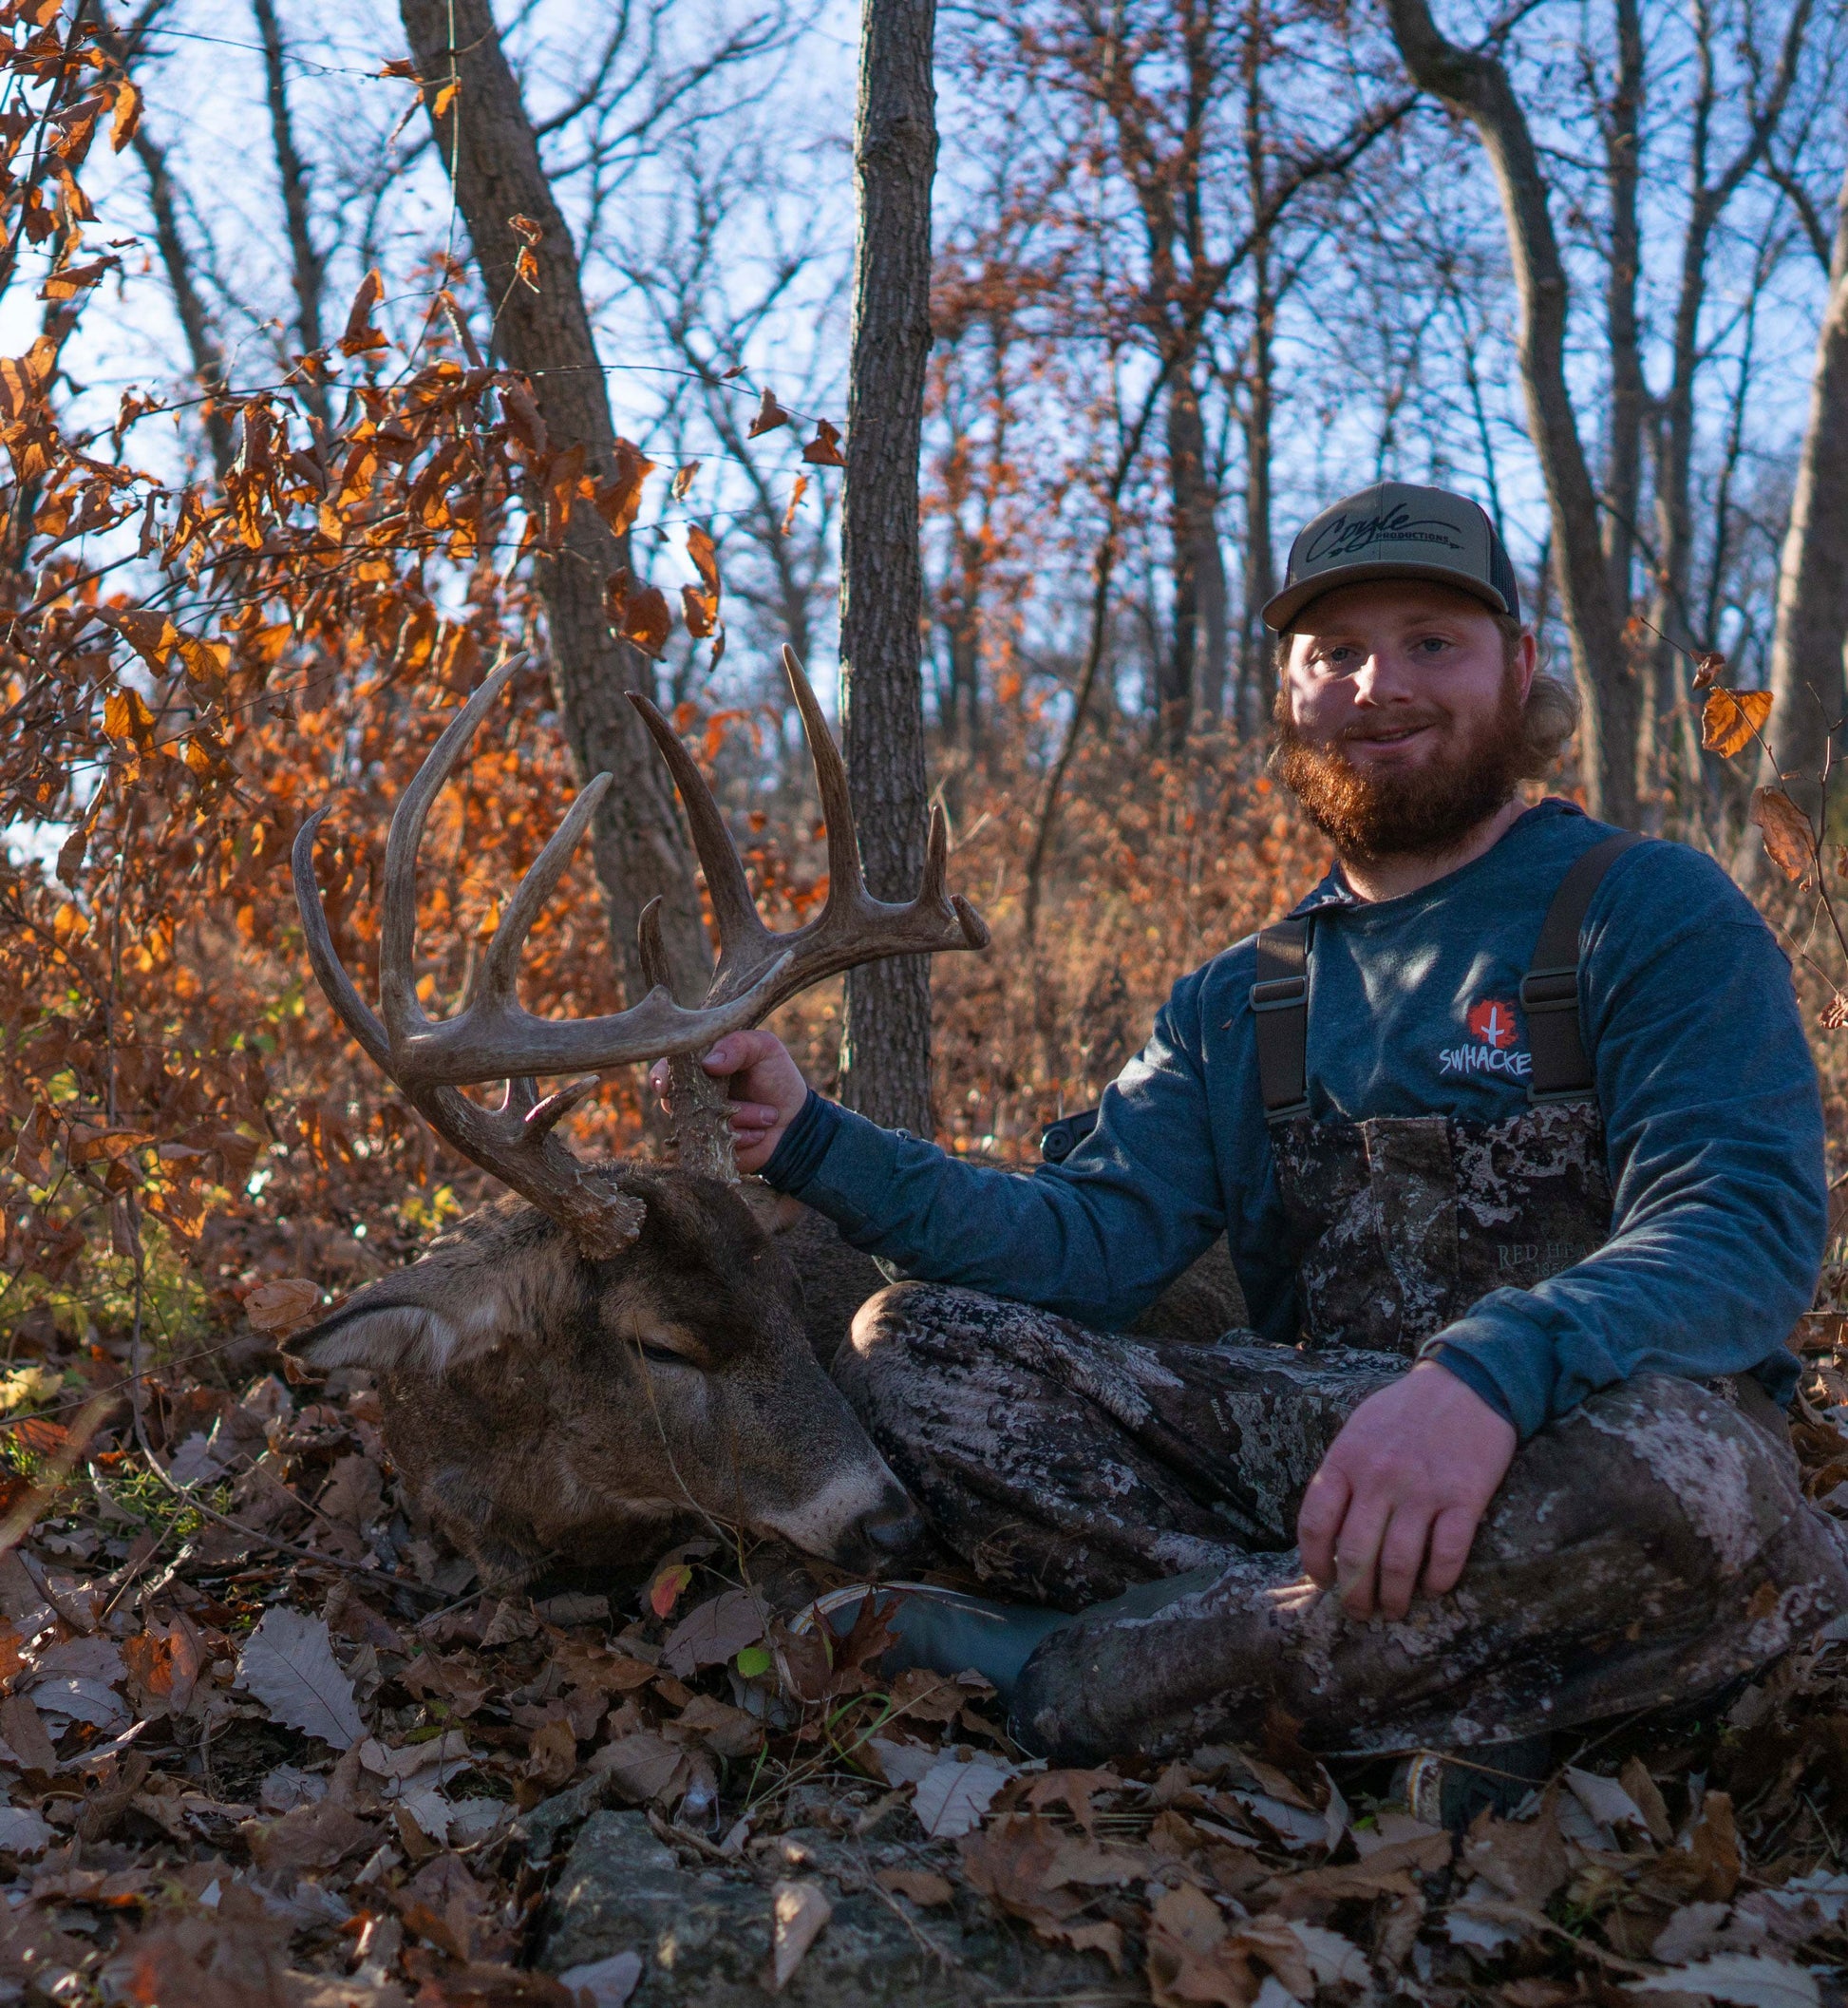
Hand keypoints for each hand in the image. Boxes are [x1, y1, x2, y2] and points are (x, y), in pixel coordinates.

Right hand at [648, 1029, 809, 1175]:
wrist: (795, 1121)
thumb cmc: (776, 1077)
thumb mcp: (764, 1048)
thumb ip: (738, 1045)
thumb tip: (708, 1063)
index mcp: (699, 1065)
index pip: (668, 1068)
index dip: (662, 1077)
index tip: (666, 1086)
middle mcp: (692, 1094)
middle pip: (675, 1100)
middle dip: (710, 1102)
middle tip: (737, 1103)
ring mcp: (698, 1122)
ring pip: (701, 1123)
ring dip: (740, 1118)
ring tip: (769, 1115)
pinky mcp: (709, 1147)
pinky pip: (714, 1144)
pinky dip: (742, 1138)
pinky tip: (760, 1133)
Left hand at [1295, 1359, 1515, 1620]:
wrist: (1467, 1383)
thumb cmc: (1405, 1411)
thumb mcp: (1359, 1431)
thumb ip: (1342, 1474)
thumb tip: (1325, 1531)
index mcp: (1346, 1460)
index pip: (1315, 1524)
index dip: (1314, 1562)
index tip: (1323, 1581)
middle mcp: (1380, 1478)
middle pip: (1356, 1554)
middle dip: (1354, 1594)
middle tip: (1360, 1611)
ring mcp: (1422, 1490)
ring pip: (1399, 1564)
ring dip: (1395, 1597)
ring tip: (1394, 1609)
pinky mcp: (1464, 1498)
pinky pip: (1447, 1555)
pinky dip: (1438, 1581)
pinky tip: (1433, 1588)